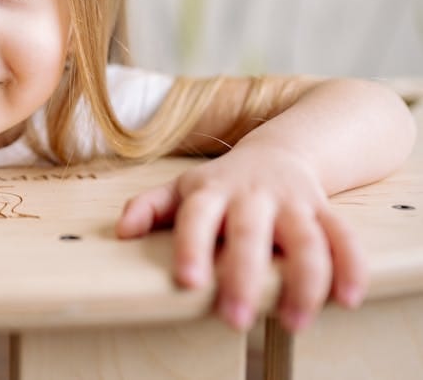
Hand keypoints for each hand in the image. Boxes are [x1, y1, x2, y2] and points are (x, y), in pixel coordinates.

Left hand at [115, 145, 366, 332]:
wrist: (281, 151)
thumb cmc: (221, 183)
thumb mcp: (181, 189)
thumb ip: (149, 207)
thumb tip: (120, 231)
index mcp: (211, 190)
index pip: (197, 215)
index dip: (192, 245)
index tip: (188, 281)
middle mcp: (253, 195)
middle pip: (250, 232)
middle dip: (244, 275)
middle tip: (235, 319)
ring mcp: (293, 202)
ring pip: (305, 238)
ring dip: (304, 281)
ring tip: (294, 320)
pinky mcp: (325, 212)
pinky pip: (344, 237)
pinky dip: (351, 266)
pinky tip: (347, 299)